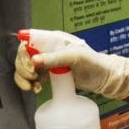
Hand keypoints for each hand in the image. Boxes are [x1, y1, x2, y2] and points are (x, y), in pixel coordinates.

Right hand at [13, 28, 128, 99]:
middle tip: (33, 77)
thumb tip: (33, 60)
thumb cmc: (93, 62)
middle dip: (23, 67)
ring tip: (32, 85)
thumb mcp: (74, 57)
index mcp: (52, 40)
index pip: (29, 40)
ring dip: (23, 77)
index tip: (31, 65)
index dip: (24, 52)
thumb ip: (54, 58)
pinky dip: (29, 83)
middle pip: (24, 55)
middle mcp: (47, 50)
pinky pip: (32, 78)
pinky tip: (36, 88)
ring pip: (25, 68)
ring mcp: (47, 63)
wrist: (104, 78)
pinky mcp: (49, 75)